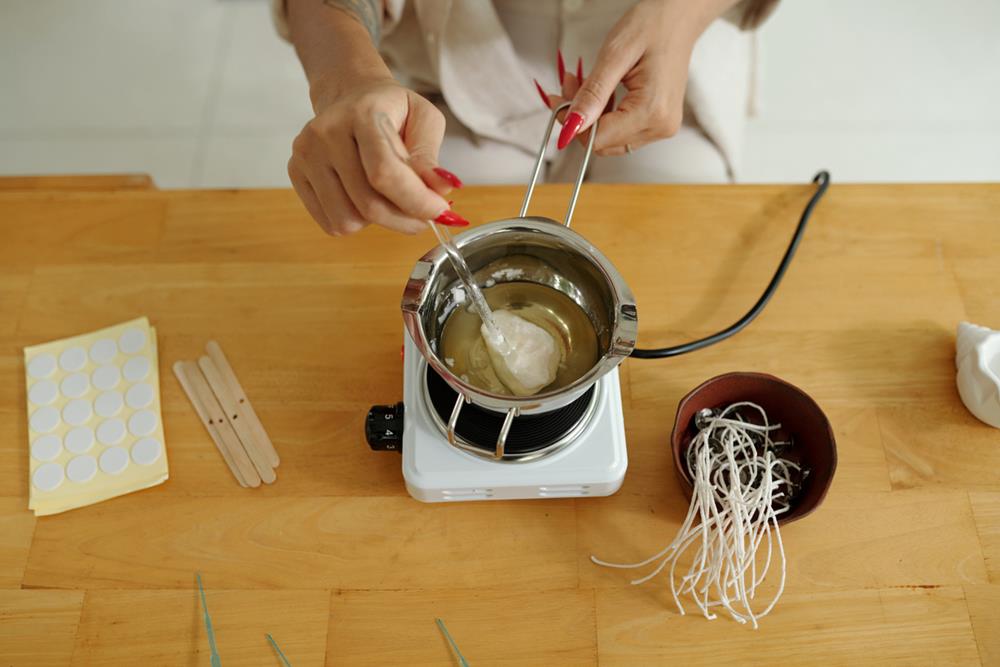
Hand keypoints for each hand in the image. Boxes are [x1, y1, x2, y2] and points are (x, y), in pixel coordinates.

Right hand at [288, 78, 467, 235]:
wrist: (351, 96)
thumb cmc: (392, 111)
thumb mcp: (424, 120)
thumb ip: (430, 157)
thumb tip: (442, 190)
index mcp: (362, 114)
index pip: (385, 172)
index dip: (416, 201)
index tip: (440, 212)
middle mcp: (326, 133)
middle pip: (368, 203)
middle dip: (405, 219)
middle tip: (423, 216)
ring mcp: (305, 154)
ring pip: (348, 220)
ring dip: (378, 221)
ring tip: (387, 198)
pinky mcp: (296, 174)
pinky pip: (330, 222)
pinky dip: (356, 221)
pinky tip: (364, 198)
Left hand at [542, 0, 736, 155]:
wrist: (680, 17)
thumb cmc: (653, 26)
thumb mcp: (614, 55)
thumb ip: (592, 95)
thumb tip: (570, 128)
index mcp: (652, 112)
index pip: (598, 140)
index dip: (573, 123)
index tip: (558, 97)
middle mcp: (661, 126)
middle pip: (603, 143)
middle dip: (581, 118)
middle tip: (569, 84)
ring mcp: (662, 127)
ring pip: (611, 139)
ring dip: (591, 116)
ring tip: (583, 83)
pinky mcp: (659, 122)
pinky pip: (622, 131)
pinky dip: (605, 115)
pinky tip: (601, 93)